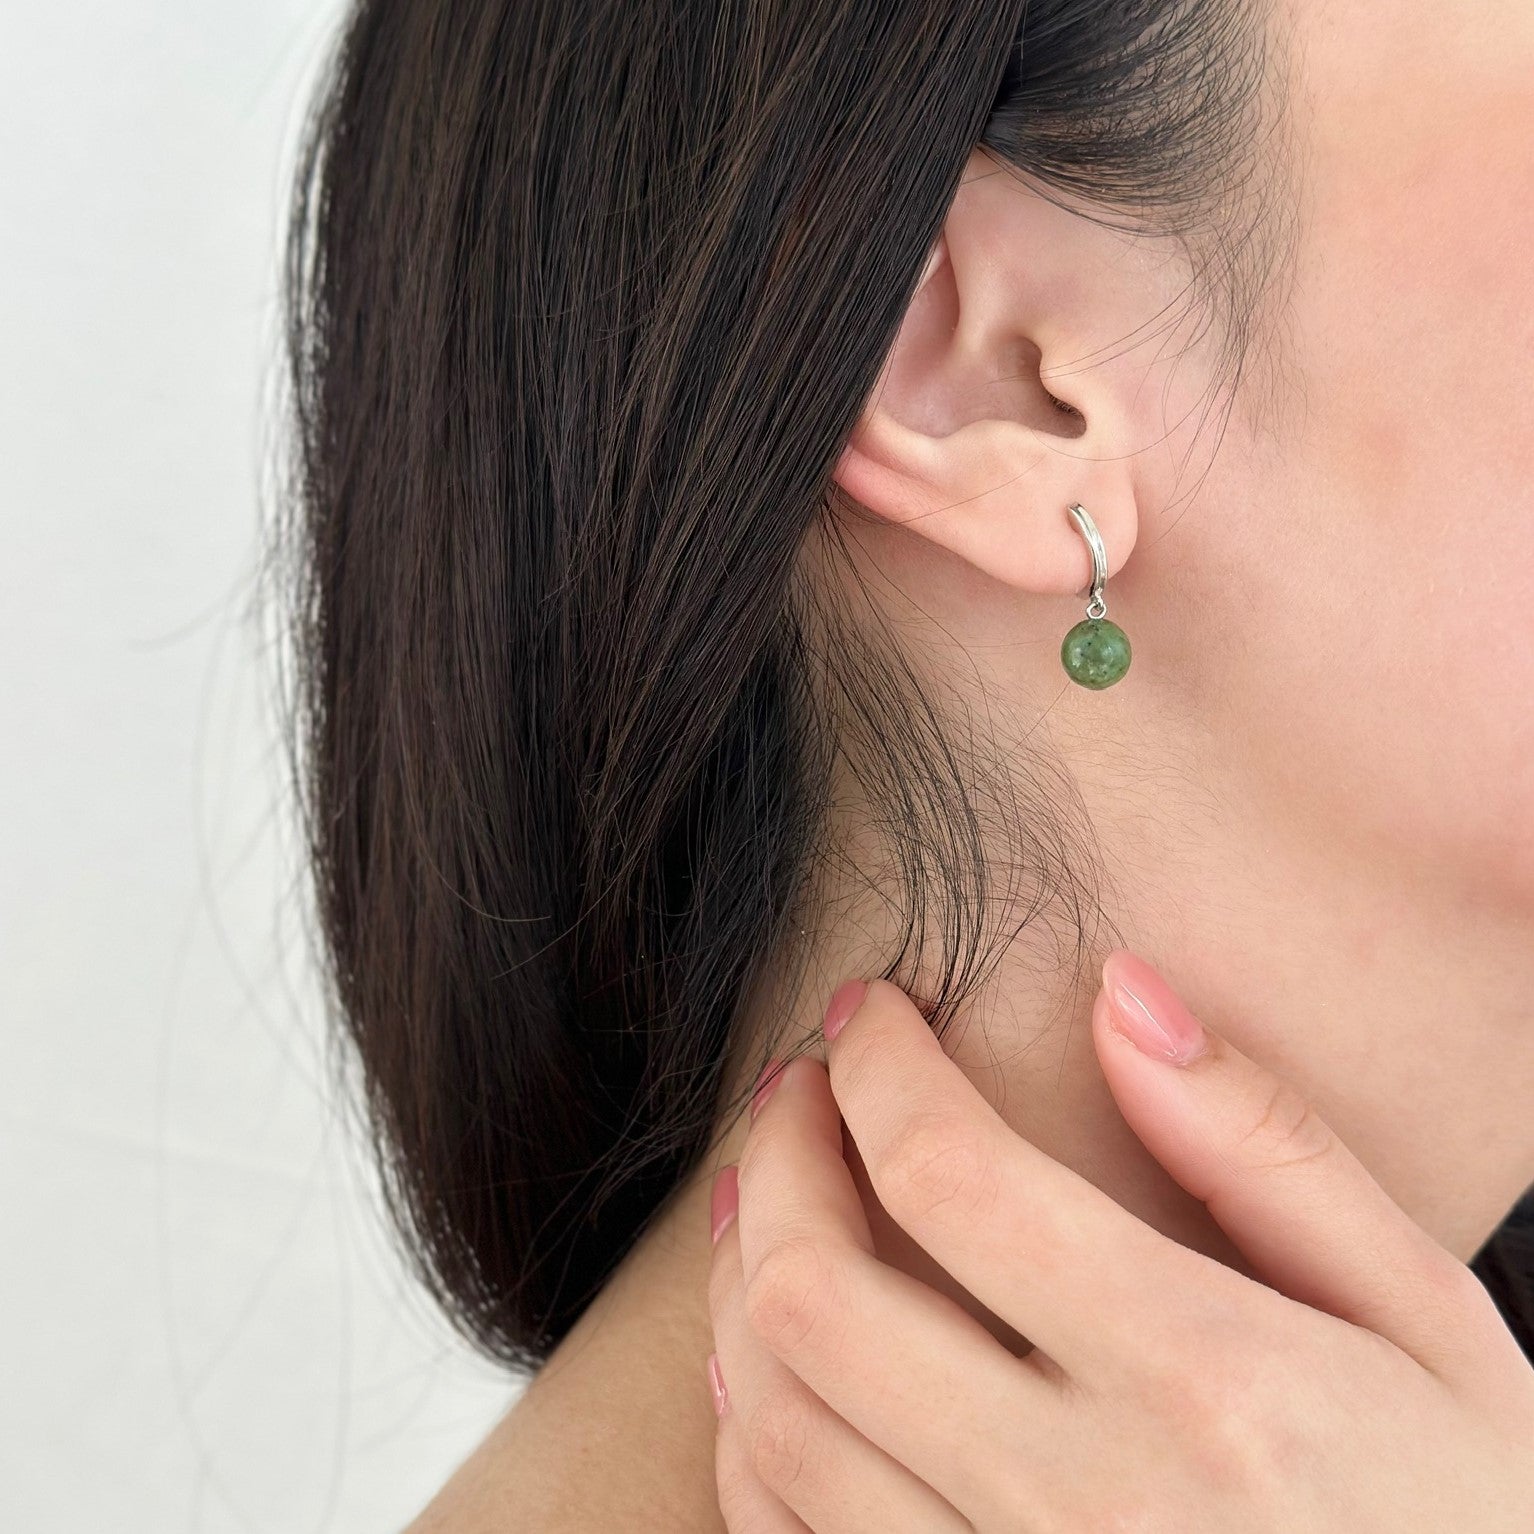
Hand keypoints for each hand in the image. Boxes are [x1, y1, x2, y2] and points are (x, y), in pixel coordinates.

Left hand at [704, 952, 1533, 1531]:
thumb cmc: (1475, 1525)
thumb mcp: (1431, 1326)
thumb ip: (1269, 1150)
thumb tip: (1121, 992)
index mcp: (1212, 1391)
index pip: (953, 1179)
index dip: (878, 1066)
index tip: (866, 1011)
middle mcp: (1088, 1513)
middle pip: (816, 1299)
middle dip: (777, 1153)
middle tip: (797, 1086)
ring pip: (773, 1428)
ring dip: (742, 1280)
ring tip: (770, 1194)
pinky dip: (751, 1432)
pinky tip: (780, 1360)